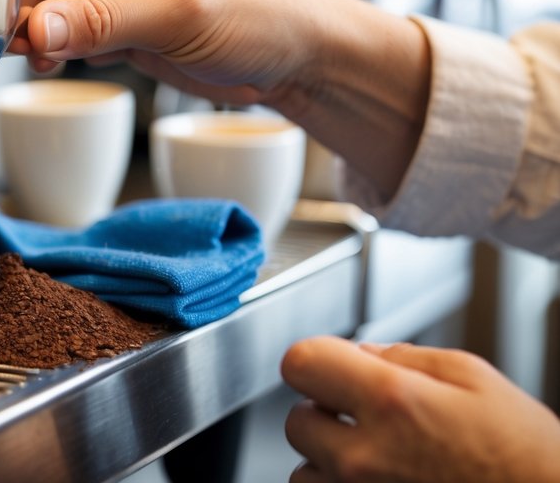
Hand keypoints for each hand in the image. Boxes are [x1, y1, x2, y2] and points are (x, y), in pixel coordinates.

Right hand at [0, 0, 330, 105]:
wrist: (299, 60)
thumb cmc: (266, 11)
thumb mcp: (181, 9)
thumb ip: (103, 19)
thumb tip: (37, 27)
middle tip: (6, 32)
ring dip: (29, 26)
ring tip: (34, 52)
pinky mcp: (113, 18)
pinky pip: (61, 27)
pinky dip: (48, 46)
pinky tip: (51, 60)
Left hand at [281, 335, 559, 481]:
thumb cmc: (529, 458)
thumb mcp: (475, 379)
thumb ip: (404, 357)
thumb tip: (361, 352)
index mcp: (391, 403)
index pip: (299, 362)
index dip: (317, 359)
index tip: (332, 366)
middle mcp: (366, 458)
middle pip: (294, 421)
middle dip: (322, 412)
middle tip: (361, 415)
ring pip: (305, 473)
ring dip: (329, 461)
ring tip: (378, 457)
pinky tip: (385, 481)